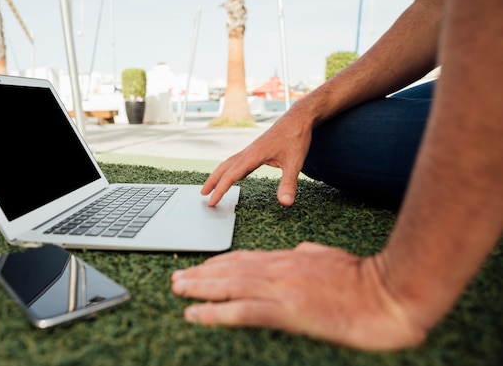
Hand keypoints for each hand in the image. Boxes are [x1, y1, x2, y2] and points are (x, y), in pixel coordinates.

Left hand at [171, 242, 426, 350]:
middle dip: (200, 273)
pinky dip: (214, 312)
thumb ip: (311, 254)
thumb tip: (300, 251)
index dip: (218, 263)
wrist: (390, 292)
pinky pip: (241, 310)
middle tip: (176, 277)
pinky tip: (195, 314)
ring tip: (177, 289)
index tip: (200, 267)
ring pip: (229, 285)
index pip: (244, 258)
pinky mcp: (287, 309)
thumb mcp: (332, 257)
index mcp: (289, 259)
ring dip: (198, 288)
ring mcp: (281, 287)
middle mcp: (279, 269)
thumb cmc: (366, 279)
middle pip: (230, 269)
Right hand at [201, 113, 311, 206]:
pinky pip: (238, 161)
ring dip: (219, 174)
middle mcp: (248, 152)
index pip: (231, 175)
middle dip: (212, 181)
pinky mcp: (256, 149)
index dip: (220, 189)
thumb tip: (286, 203)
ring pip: (229, 163)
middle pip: (224, 167)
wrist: (299, 118)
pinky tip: (234, 175)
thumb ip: (289, 184)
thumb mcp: (295, 163)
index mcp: (253, 155)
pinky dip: (230, 170)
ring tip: (212, 186)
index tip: (211, 201)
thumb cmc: (296, 137)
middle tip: (203, 194)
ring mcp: (251, 150)